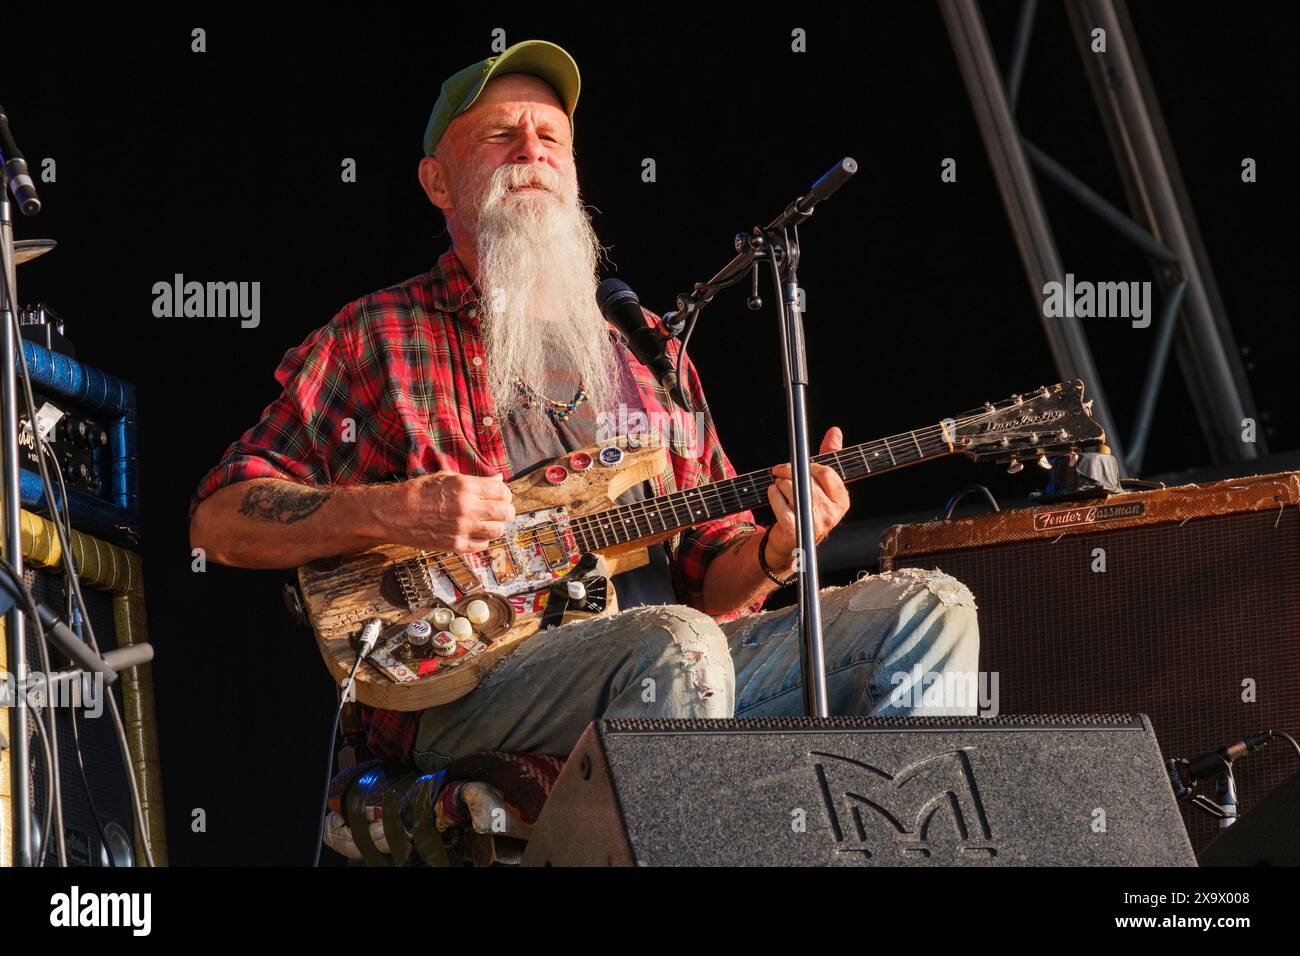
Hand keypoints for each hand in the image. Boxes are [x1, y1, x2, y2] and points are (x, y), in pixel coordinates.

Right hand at [384, 472, 515, 552]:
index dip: (504, 494)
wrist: (394, 513)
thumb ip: (476, 479)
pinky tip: (472, 532)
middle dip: (505, 510)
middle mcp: (467, 507)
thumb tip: (498, 478)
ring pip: (498, 530)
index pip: (502, 491)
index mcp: (465, 486)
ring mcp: (462, 528)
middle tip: (499, 510)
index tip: (500, 496)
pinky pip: (483, 545)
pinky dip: (482, 539)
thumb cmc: (419, 492)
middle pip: (506, 512)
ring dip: (495, 525)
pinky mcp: (456, 545)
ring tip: (486, 522)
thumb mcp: (447, 477)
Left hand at [765, 427, 850, 569]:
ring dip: (779, 483)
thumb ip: (830, 456)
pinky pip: (780, 504)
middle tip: (778, 470)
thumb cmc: (809, 506)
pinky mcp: (796, 530)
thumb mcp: (822, 483)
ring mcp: (814, 523)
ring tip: (778, 486)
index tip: (796, 462)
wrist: (794, 540)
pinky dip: (773, 495)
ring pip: (791, 488)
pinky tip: (772, 493)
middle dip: (788, 470)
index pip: (826, 472)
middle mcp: (832, 513)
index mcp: (842, 500)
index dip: (808, 464)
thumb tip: (835, 431)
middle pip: (806, 479)